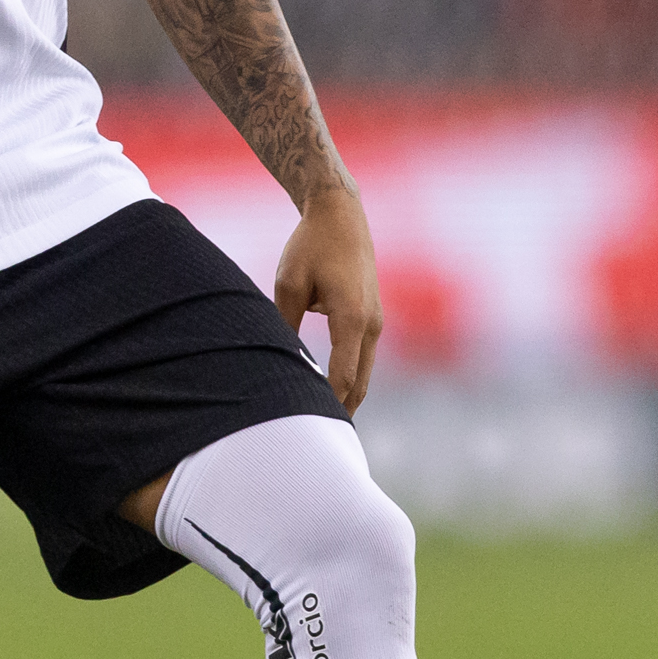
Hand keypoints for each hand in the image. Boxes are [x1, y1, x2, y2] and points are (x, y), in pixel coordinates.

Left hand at [273, 184, 382, 417]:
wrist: (341, 215)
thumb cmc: (311, 246)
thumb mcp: (288, 285)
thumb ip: (285, 327)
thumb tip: (280, 363)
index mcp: (352, 318)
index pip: (342, 378)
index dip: (327, 408)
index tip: (312, 432)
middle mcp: (372, 324)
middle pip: (359, 384)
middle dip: (340, 413)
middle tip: (319, 443)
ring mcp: (377, 321)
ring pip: (364, 374)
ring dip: (347, 398)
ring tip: (323, 426)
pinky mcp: (373, 316)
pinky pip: (363, 358)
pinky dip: (351, 379)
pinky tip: (331, 394)